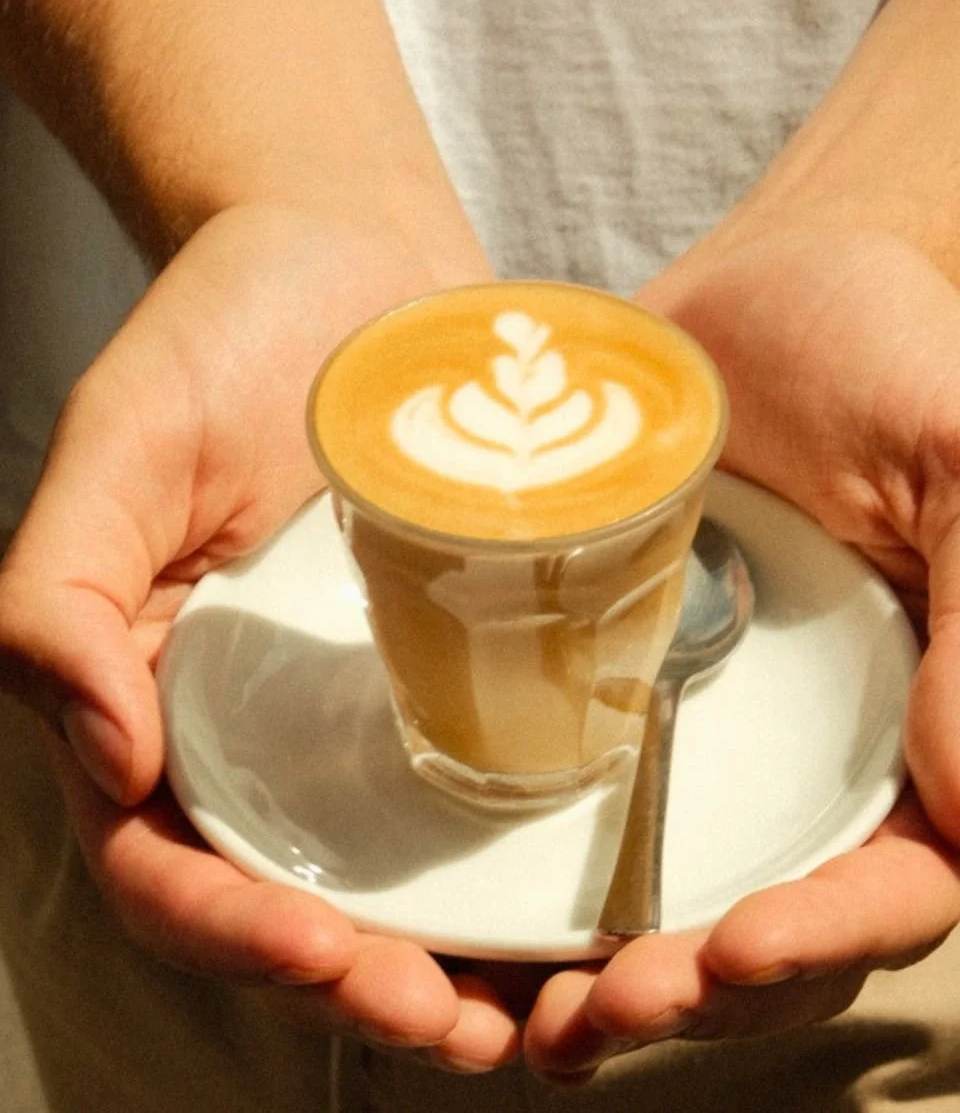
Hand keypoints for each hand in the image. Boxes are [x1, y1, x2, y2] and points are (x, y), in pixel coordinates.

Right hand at [0, 203, 517, 1072]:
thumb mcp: (119, 439)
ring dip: (453, 952)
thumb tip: (101, 747)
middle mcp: (257, 714)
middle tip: (459, 1018)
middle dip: (358, 977)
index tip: (328, 958)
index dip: (230, 931)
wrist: (350, 250)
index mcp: (155, 690)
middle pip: (287, 892)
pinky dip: (522, 851)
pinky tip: (589, 890)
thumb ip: (61, 586)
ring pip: (392, 862)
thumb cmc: (222, 329)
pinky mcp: (455, 648)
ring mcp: (360, 690)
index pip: (166, 860)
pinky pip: (481, 768)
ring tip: (538, 1003)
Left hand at [523, 229, 959, 1081]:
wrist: (782, 272)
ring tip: (526, 1014)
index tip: (733, 954)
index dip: (830, 936)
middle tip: (596, 1013)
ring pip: (678, 883)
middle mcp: (829, 742)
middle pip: (778, 917)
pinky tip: (475, 913)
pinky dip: (544, 870)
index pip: (905, 876)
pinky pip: (591, 786)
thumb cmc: (902, 349)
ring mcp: (723, 713)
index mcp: (937, 716)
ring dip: (608, 969)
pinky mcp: (628, 667)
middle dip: (696, 990)